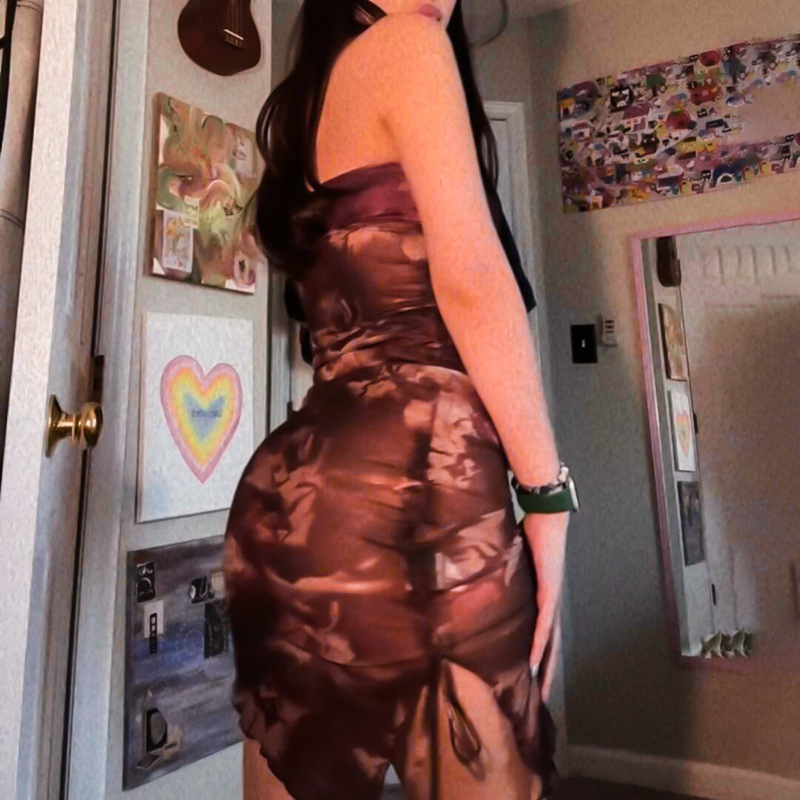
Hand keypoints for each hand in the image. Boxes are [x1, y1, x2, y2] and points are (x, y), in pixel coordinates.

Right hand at [524, 510, 568, 702]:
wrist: (548, 515)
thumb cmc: (533, 530)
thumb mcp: (515, 558)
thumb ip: (505, 571)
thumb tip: (483, 577)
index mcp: (544, 595)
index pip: (544, 631)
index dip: (540, 654)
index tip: (533, 677)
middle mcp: (552, 601)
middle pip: (551, 644)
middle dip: (546, 672)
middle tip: (539, 698)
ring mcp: (552, 597)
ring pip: (550, 640)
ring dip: (545, 665)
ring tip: (538, 690)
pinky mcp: (549, 591)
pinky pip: (544, 623)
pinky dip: (539, 643)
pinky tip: (533, 661)